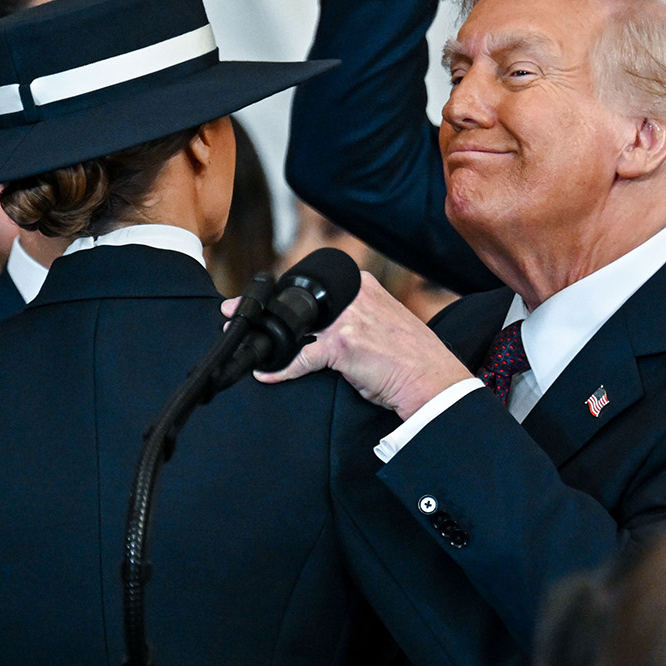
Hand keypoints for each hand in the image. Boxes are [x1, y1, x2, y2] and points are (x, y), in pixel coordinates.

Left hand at [252, 271, 472, 417]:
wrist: (432, 379)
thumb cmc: (411, 357)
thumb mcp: (383, 321)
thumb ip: (355, 315)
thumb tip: (321, 328)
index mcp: (363, 286)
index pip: (313, 286)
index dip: (281, 296)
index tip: (259, 301)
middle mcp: (354, 295)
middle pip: (297, 300)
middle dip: (262, 309)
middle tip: (232, 313)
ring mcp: (348, 318)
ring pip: (294, 325)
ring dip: (264, 336)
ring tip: (240, 341)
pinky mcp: (344, 344)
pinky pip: (302, 356)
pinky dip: (280, 369)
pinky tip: (267, 375)